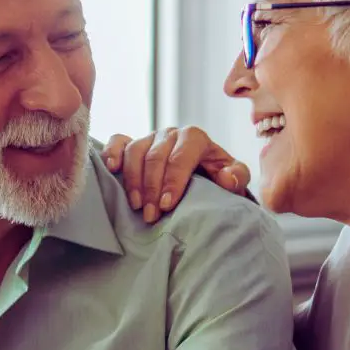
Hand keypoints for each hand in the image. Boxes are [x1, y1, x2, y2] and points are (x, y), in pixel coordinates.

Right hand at [101, 127, 250, 223]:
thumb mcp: (234, 179)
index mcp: (195, 138)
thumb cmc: (217, 179)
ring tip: (136, 205)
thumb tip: (226, 178)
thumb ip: (237, 176)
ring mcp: (150, 137)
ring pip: (135, 150)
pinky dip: (113, 153)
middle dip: (152, 188)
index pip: (181, 156)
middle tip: (151, 215)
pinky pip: (118, 141)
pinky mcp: (133, 144)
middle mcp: (171, 134)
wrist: (203, 175)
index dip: (173, 180)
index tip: (168, 206)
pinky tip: (112, 169)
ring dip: (133, 180)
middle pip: (155, 156)